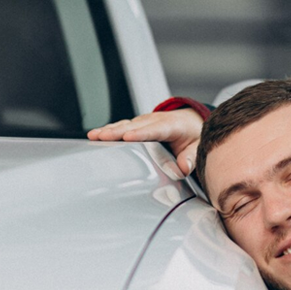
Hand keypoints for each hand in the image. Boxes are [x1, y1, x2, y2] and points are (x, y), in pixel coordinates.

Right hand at [87, 109, 202, 174]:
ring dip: (109, 130)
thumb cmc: (192, 136)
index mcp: (171, 125)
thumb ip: (190, 158)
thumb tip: (183, 168)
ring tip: (93, 135)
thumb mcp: (197, 147)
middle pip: (134, 126)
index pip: (155, 129)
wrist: (190, 121)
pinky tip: (95, 136)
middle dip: (117, 131)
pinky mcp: (137, 125)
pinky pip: (122, 127)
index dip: (141, 133)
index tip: (129, 137)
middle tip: (102, 136)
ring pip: (125, 125)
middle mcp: (155, 120)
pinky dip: (108, 131)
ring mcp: (144, 122)